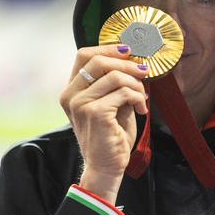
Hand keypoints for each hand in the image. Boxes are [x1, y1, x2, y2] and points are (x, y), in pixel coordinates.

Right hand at [59, 45, 148, 204]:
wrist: (106, 166)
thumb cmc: (111, 135)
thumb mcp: (111, 103)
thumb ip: (115, 83)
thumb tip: (132, 60)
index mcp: (71, 90)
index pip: (84, 55)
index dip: (108, 48)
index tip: (128, 52)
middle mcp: (70, 95)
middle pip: (98, 60)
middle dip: (126, 64)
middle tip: (143, 73)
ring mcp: (80, 104)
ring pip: (115, 76)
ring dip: (136, 84)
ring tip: (142, 98)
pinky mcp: (95, 113)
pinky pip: (123, 92)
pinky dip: (138, 97)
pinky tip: (141, 109)